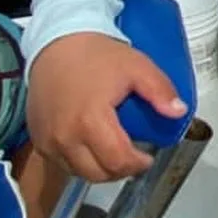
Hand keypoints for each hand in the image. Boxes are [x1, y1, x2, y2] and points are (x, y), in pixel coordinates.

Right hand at [27, 33, 186, 182]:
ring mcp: (48, 139)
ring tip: (113, 153)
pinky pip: (61, 163)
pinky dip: (79, 162)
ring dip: (100, 169)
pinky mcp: (38, 138)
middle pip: (98, 173)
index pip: (118, 161)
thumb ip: (160, 90)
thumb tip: (178, 112)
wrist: (57, 43)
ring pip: (79, 173)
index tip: (146, 156)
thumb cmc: (95, 54)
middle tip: (133, 156)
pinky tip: (92, 147)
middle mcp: (65, 135)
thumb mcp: (136, 66)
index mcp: (90, 119)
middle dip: (121, 170)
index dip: (137, 164)